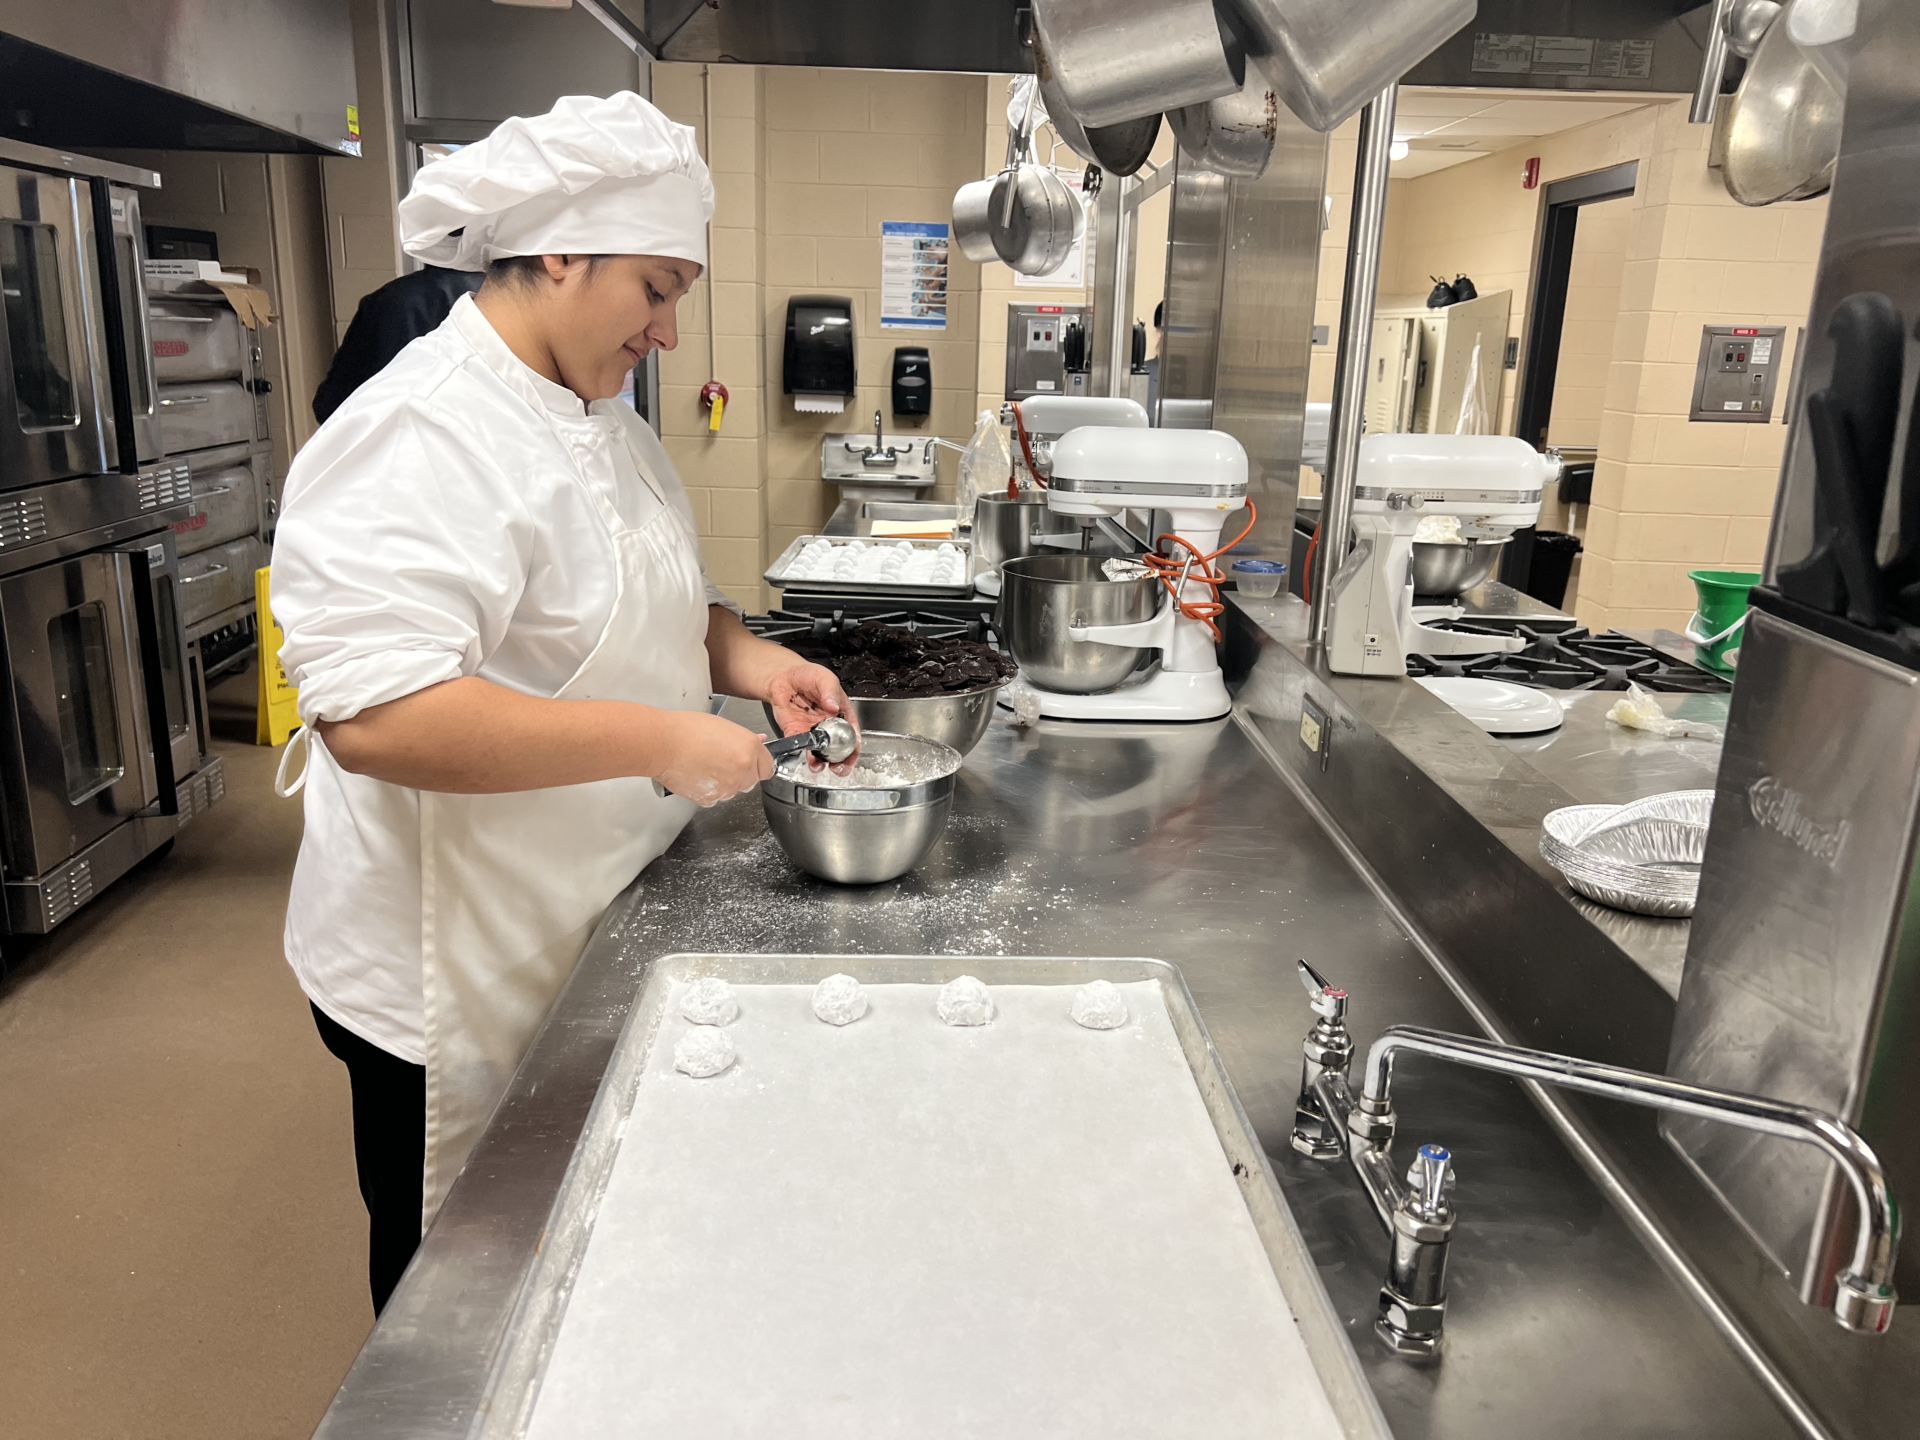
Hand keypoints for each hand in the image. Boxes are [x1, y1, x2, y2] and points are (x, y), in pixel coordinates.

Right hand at [652, 711, 774, 806]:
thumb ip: (744, 739)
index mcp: (750, 749)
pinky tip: (698, 774)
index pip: (768, 767)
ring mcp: (728, 787)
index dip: (757, 764)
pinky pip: (716, 797)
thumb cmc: (687, 730)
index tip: (751, 763)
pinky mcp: (711, 798)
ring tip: (705, 764)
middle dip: (740, 773)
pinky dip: (709, 790)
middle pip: (751, 780)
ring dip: (724, 782)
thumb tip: (758, 742)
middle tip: (720, 760)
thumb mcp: (723, 726)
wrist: (662, 743)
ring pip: (733, 790)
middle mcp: (743, 770)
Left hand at [766, 662, 859, 772]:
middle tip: (839, 768)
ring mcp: (812, 731)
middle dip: (841, 761)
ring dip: (820, 762)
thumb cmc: (808, 675)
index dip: (854, 745)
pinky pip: (799, 746)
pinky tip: (804, 756)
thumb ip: (830, 690)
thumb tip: (834, 705)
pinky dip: (801, 753)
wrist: (783, 676)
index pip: (852, 732)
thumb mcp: (823, 677)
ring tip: (819, 766)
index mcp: (841, 713)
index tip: (853, 753)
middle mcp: (828, 725)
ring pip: (820, 752)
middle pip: (839, 748)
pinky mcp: (795, 732)